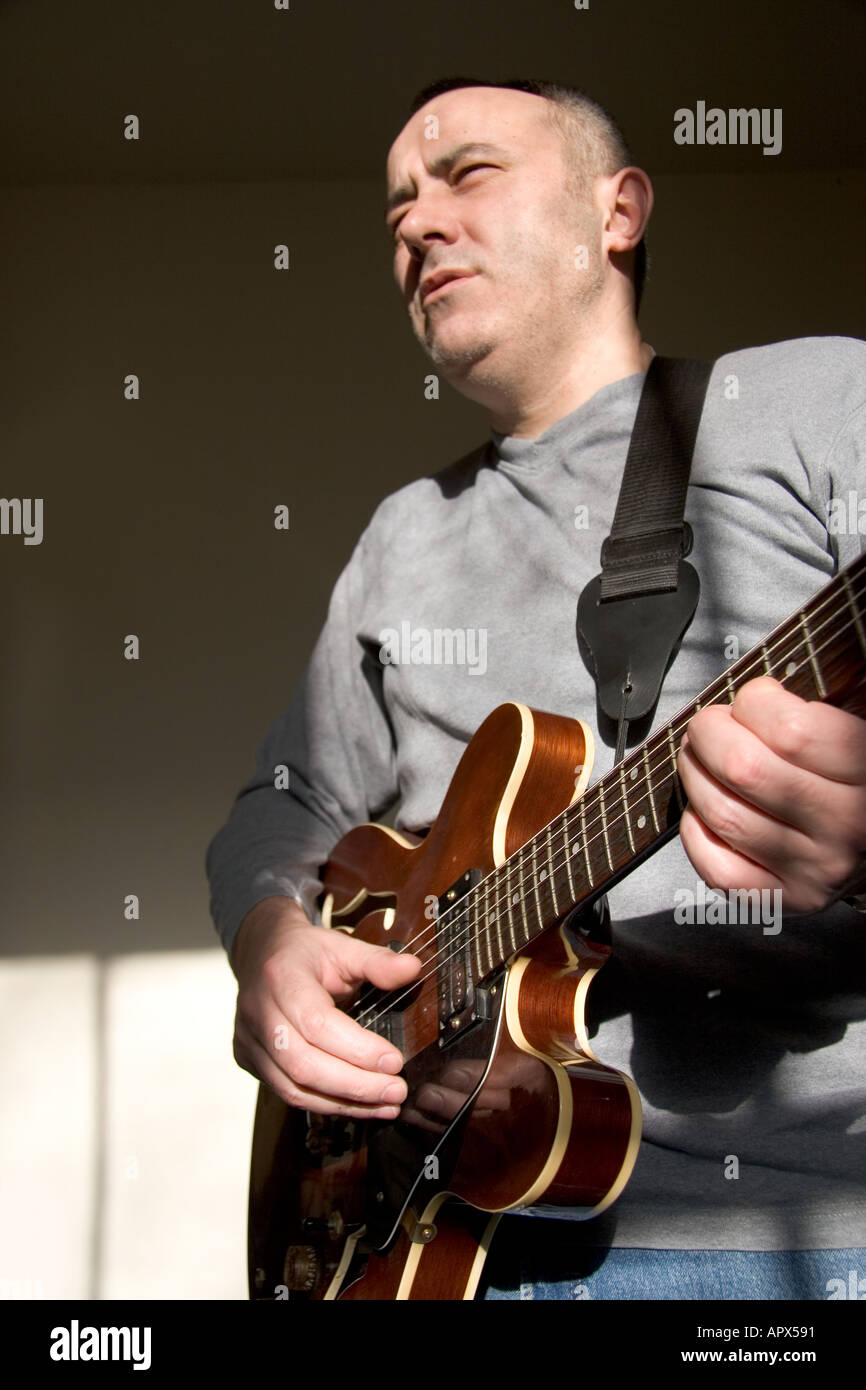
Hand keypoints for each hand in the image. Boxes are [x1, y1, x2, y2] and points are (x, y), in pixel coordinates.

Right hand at [231, 896, 421, 1117]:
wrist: (260, 952)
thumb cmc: (305, 952)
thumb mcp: (342, 947)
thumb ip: (377, 961)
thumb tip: (413, 968)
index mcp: (281, 977)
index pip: (316, 1024)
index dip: (357, 1049)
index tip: (395, 1061)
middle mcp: (258, 1012)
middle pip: (303, 1065)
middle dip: (355, 1085)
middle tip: (397, 1091)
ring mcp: (248, 1040)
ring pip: (294, 1088)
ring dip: (344, 1103)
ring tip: (386, 1105)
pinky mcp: (249, 1060)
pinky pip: (288, 1093)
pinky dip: (327, 1104)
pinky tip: (360, 1105)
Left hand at [677, 676, 865, 913]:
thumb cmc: (863, 780)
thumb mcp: (860, 732)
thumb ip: (819, 715)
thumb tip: (754, 694)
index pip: (791, 731)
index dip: (755, 702)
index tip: (754, 697)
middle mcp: (845, 827)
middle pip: (744, 769)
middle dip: (710, 732)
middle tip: (712, 723)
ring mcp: (812, 869)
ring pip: (722, 814)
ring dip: (695, 774)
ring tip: (701, 756)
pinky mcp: (784, 898)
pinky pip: (717, 867)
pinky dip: (696, 830)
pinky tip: (706, 807)